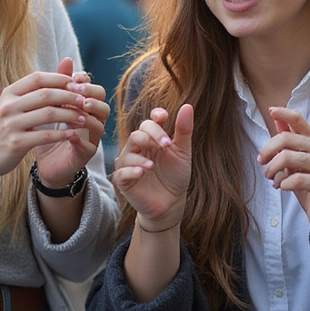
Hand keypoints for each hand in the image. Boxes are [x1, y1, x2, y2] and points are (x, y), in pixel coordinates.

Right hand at [0, 57, 106, 190]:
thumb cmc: (0, 128)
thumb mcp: (10, 106)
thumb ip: (31, 94)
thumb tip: (59, 79)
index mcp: (9, 93)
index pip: (38, 78)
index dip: (60, 78)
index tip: (77, 83)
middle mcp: (9, 106)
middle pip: (47, 94)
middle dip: (70, 96)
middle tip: (86, 101)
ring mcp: (11, 125)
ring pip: (49, 114)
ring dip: (70, 115)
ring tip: (84, 118)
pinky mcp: (16, 143)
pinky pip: (45, 136)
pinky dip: (62, 134)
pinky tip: (73, 134)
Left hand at [31, 57, 108, 186]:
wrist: (44, 163)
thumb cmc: (49, 132)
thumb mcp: (50, 106)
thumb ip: (59, 85)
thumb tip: (67, 58)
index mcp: (85, 108)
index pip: (94, 90)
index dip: (87, 82)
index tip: (73, 78)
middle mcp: (92, 122)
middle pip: (103, 104)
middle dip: (91, 96)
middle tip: (76, 91)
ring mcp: (90, 139)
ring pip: (100, 124)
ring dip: (89, 116)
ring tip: (77, 110)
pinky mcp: (84, 156)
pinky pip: (89, 148)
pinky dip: (81, 140)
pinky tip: (69, 134)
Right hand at [112, 104, 193, 229]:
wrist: (172, 204)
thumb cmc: (176, 177)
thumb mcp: (182, 153)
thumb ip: (183, 131)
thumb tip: (187, 106)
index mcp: (152, 139)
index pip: (149, 122)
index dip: (155, 117)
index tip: (163, 117)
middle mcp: (138, 148)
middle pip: (138, 134)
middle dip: (151, 136)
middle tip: (166, 145)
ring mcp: (129, 164)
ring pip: (128, 151)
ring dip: (141, 156)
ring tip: (153, 165)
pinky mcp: (124, 180)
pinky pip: (121, 172)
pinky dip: (131, 170)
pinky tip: (142, 173)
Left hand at [258, 107, 309, 245]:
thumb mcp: (299, 160)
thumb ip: (290, 140)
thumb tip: (277, 119)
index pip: (299, 119)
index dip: (283, 112)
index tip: (270, 110)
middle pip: (286, 138)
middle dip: (267, 151)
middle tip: (261, 163)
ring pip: (288, 158)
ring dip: (272, 169)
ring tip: (270, 178)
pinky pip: (296, 179)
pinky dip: (282, 183)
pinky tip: (282, 187)